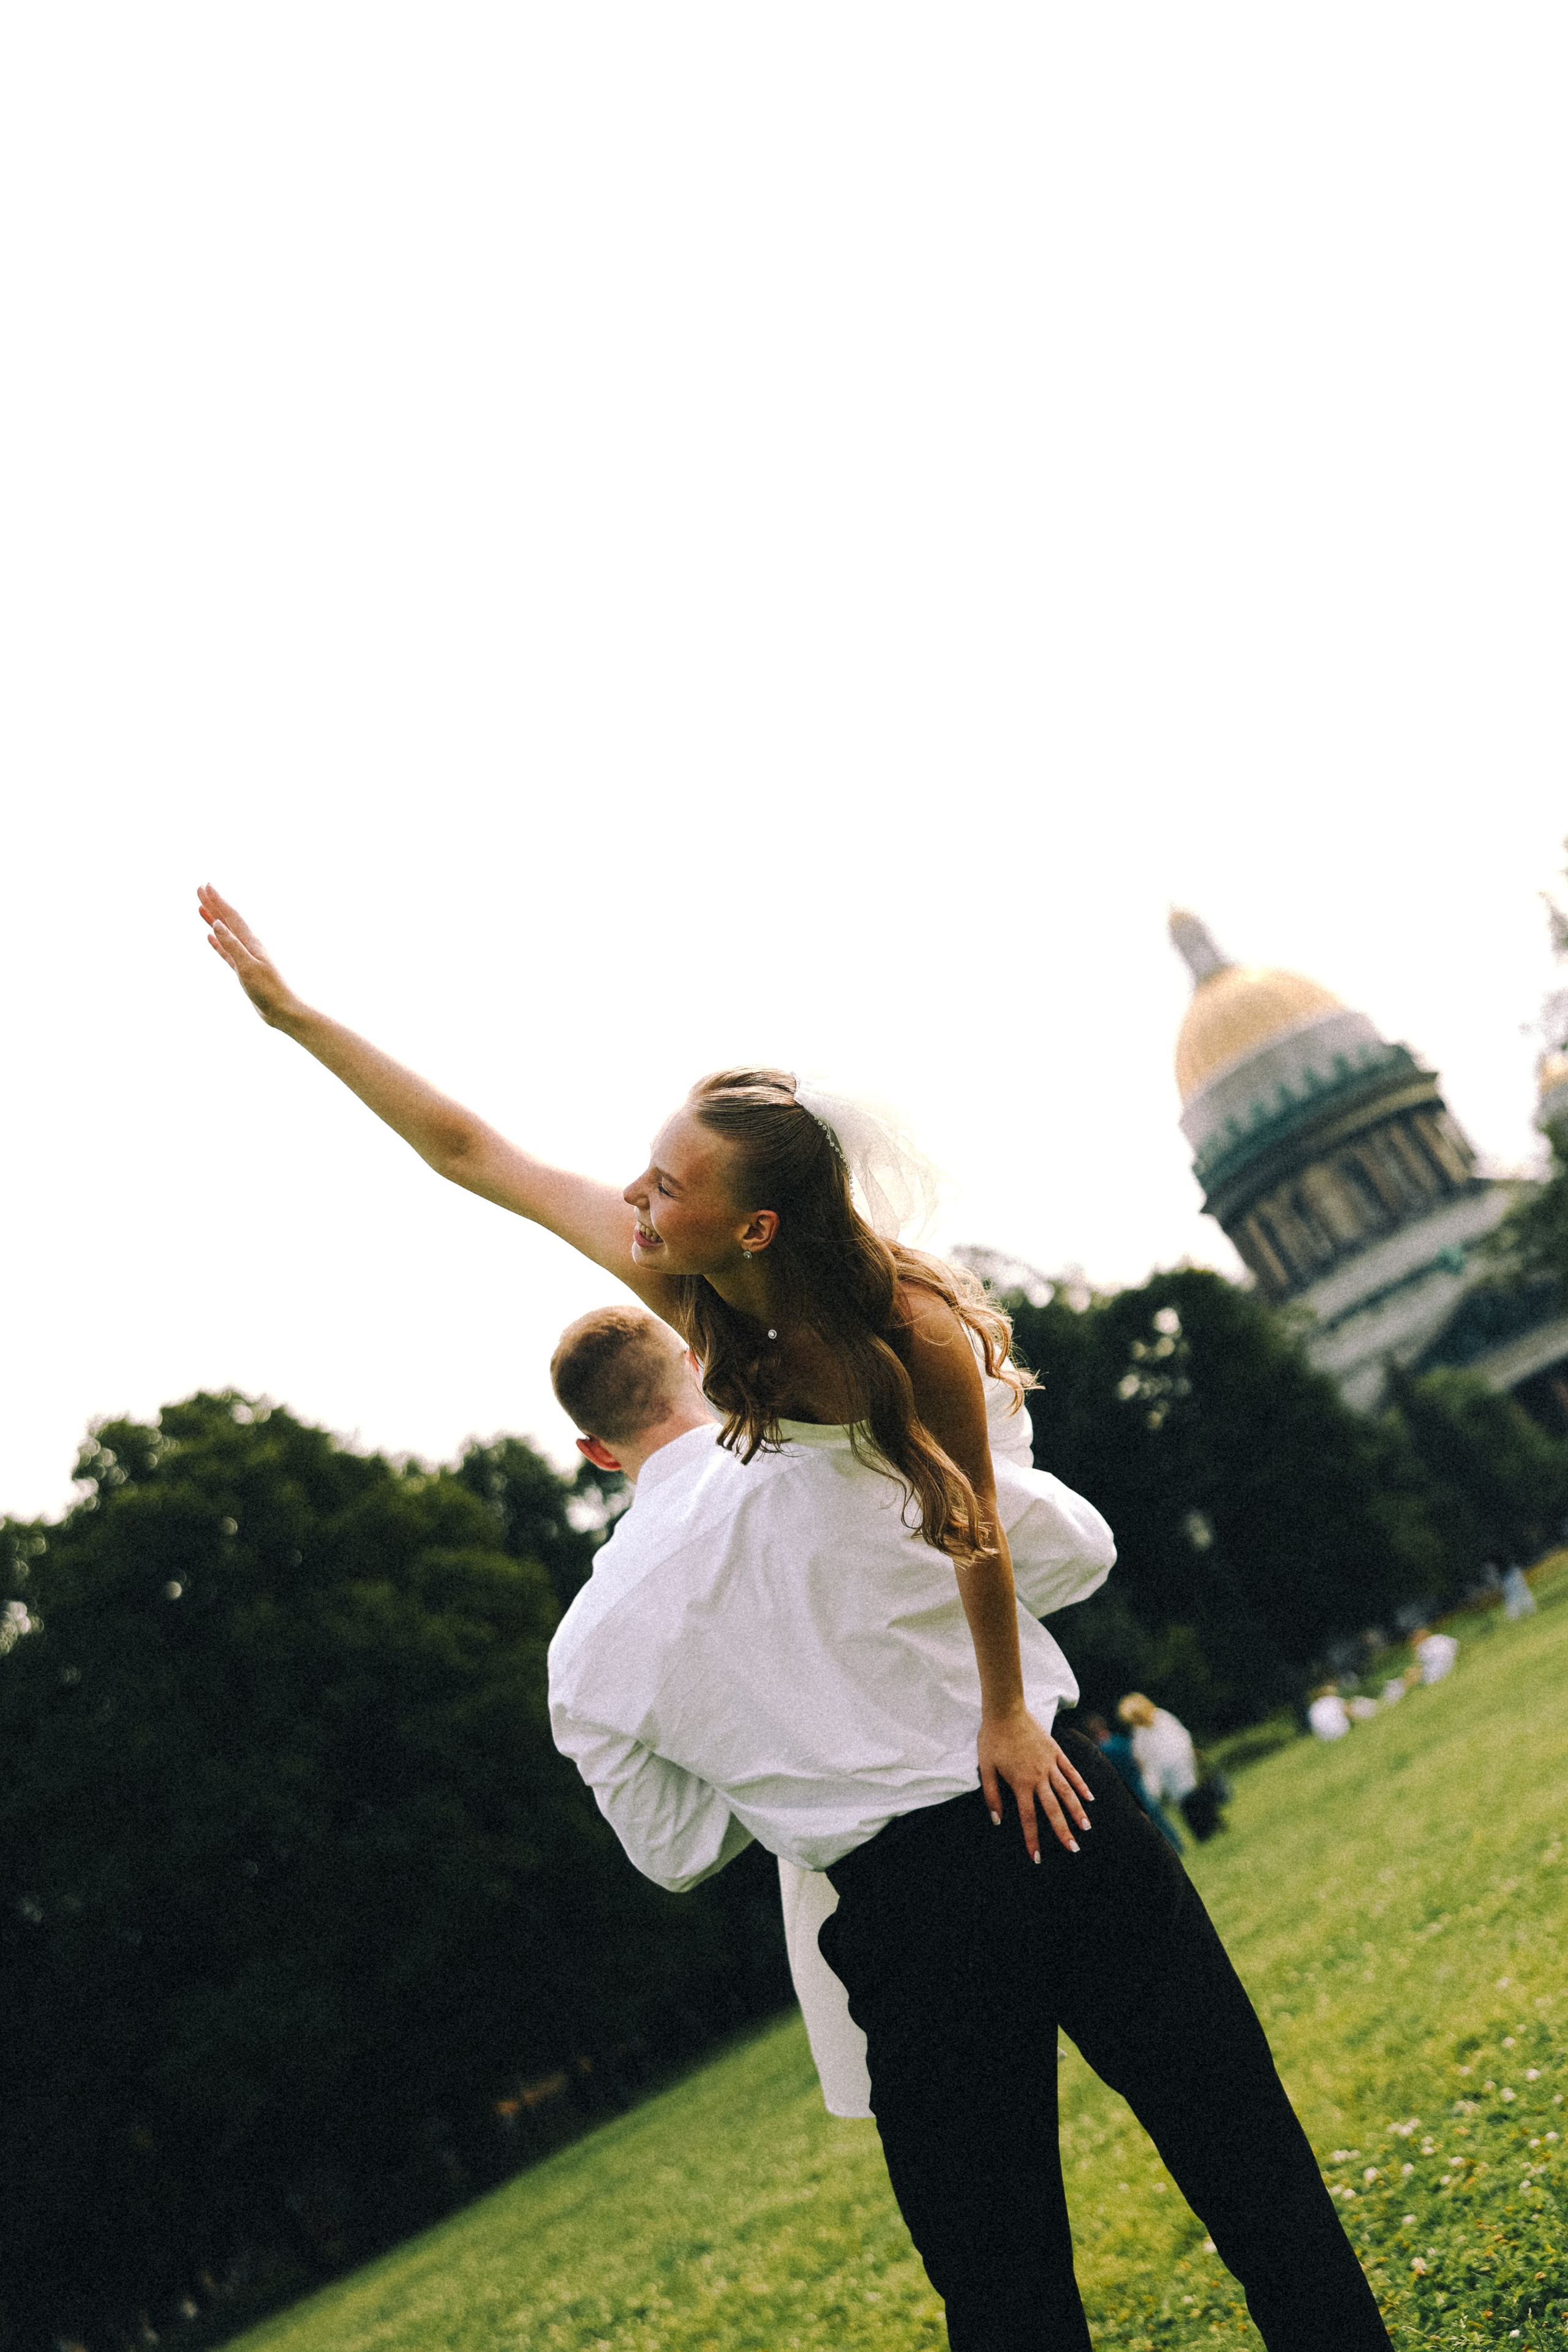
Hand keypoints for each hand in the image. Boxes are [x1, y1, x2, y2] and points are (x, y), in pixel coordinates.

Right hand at [198, 884, 299, 1027]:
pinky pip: (226, 950)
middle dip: (214, 904)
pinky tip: (210, 937)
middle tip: (199, 889)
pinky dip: (218, 942)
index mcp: (251, 942)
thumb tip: (217, 924)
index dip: (218, 901)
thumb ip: (232, 945)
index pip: (231, 916)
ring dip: (213, 920)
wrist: (282, 1009)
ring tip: (201, 909)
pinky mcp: (243, 969)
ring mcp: (246, 956)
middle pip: (227, 920)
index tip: (205, 886)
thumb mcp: (247, 967)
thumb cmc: (268, 990)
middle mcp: (248, 945)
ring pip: (225, 933)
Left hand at [978, 1707, 1093, 1861]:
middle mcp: (1039, 1777)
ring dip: (1077, 1811)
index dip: (1032, 1839)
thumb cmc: (992, 1739)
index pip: (1028, 1818)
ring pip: (1067, 1792)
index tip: (1037, 1858)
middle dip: (1063, 1831)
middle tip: (1073, 1849)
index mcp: (1020, 1783)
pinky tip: (1090, 1798)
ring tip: (1086, 1828)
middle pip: (1053, 1809)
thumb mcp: (985, 1768)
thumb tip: (997, 1821)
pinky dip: (1081, 1785)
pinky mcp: (1056, 1751)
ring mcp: (1050, 1764)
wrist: (1006, 1710)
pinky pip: (1071, 1771)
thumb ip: (992, 1796)